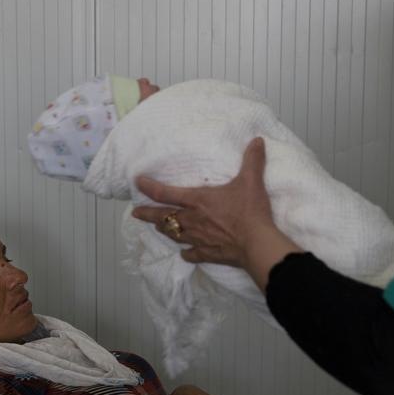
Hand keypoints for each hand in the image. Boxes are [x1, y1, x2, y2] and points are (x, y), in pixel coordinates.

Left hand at [131, 138, 302, 289]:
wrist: (256, 244)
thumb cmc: (249, 211)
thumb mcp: (251, 181)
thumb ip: (252, 160)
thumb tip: (257, 140)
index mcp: (197, 200)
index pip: (164, 193)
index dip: (149, 187)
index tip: (138, 182)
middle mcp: (192, 220)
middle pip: (162, 217)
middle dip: (147, 214)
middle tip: (135, 213)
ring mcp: (198, 239)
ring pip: (173, 235)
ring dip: (164, 230)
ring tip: (157, 227)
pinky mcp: (207, 254)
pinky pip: (191, 254)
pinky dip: (186, 253)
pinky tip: (184, 253)